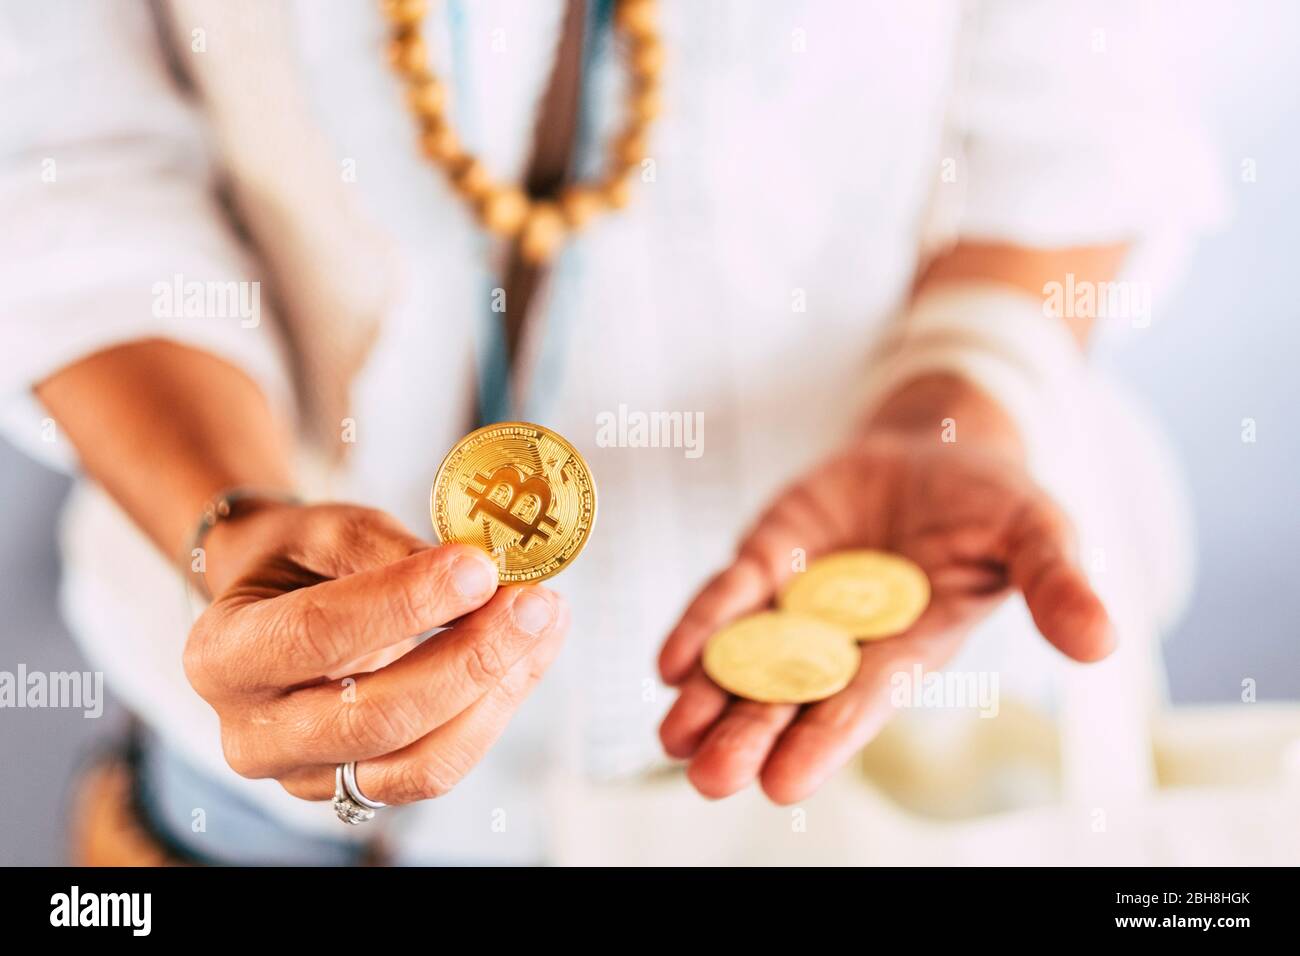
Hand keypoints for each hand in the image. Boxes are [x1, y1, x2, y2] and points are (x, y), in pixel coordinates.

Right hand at [184, 502, 568, 804]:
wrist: (275, 607)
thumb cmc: (297, 561)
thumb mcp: (322, 530)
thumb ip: (384, 548)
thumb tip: (473, 572)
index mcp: (222, 654)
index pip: (316, 635)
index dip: (403, 602)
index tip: (477, 567)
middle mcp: (251, 733)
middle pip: (374, 716)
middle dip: (469, 658)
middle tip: (534, 602)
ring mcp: (305, 776)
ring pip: (419, 763)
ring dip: (497, 693)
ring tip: (546, 622)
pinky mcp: (358, 791)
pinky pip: (437, 768)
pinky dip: (494, 713)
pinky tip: (531, 656)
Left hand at [658, 385, 1111, 804]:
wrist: (935, 450)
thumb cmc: (991, 503)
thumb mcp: (1036, 533)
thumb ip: (1056, 585)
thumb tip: (1103, 642)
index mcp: (910, 646)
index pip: (861, 701)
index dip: (823, 740)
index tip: (783, 784)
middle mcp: (846, 637)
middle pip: (789, 694)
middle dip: (749, 734)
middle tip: (707, 776)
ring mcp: (800, 599)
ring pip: (746, 658)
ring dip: (708, 697)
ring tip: (672, 738)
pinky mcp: (769, 556)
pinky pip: (729, 596)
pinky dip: (701, 626)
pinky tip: (670, 662)